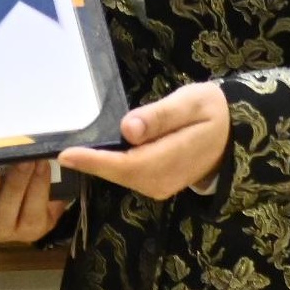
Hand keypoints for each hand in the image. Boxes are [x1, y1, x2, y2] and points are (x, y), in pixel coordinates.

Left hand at [57, 82, 230, 202]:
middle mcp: (163, 180)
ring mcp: (160, 185)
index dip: (95, 160)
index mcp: (173, 159)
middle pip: (118, 173)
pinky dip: (108, 165)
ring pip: (121, 176)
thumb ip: (160, 116)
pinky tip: (92, 152)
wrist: (235, 134)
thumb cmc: (212, 111)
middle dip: (88, 163)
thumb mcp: (191, 103)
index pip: (126, 164)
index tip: (66, 154)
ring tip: (67, 149)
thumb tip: (128, 128)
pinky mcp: (157, 182)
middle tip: (54, 148)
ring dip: (95, 165)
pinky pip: (128, 175)